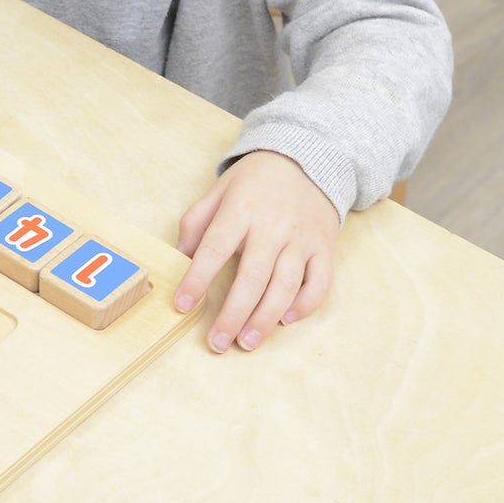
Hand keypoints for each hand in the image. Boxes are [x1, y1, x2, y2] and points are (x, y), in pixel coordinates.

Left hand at [173, 151, 337, 353]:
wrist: (307, 159)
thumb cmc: (256, 180)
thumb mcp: (219, 189)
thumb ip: (196, 221)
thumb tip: (180, 255)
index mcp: (241, 211)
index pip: (214, 248)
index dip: (197, 279)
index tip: (182, 304)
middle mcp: (272, 228)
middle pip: (252, 277)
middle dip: (233, 315)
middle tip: (216, 343)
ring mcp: (301, 240)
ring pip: (285, 286)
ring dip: (265, 319)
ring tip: (246, 342)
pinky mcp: (323, 249)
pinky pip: (319, 283)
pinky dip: (304, 305)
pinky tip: (285, 320)